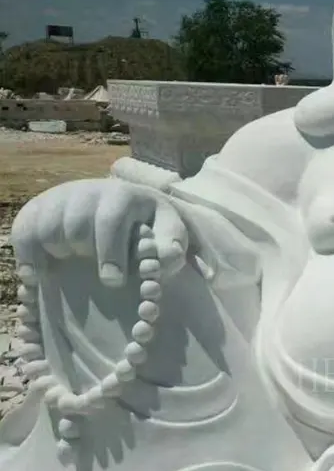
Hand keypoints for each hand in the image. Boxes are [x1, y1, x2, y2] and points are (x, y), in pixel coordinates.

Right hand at [11, 179, 187, 287]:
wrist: (125, 206)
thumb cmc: (148, 227)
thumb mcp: (169, 233)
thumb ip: (173, 247)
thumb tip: (166, 259)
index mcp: (123, 195)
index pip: (109, 220)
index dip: (110, 253)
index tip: (113, 281)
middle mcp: (88, 190)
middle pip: (74, 225)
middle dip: (84, 253)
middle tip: (94, 276)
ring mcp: (60, 197)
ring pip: (46, 228)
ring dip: (58, 253)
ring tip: (74, 265)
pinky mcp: (39, 208)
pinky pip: (23, 231)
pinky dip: (28, 256)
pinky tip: (37, 276)